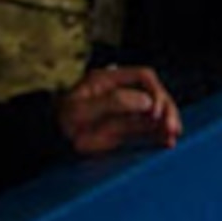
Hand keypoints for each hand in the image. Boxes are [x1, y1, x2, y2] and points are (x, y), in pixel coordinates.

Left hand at [59, 66, 181, 153]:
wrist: (48, 143)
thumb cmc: (58, 123)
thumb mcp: (81, 110)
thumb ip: (113, 102)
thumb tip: (145, 101)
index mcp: (108, 81)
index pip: (144, 77)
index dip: (155, 92)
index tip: (155, 111)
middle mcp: (120, 93)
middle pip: (154, 95)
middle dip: (166, 109)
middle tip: (172, 127)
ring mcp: (123, 111)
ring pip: (154, 112)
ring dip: (166, 122)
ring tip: (174, 136)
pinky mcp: (124, 129)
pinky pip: (148, 129)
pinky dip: (159, 134)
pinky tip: (168, 141)